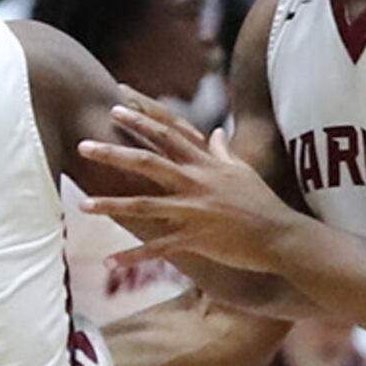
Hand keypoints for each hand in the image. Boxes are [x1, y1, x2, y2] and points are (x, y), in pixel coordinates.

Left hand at [80, 105, 301, 273]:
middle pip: (149, 162)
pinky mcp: (196, 239)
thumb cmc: (263, 203)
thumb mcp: (243, 172)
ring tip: (82, 205)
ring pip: (145, 205)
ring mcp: (195, 211)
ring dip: (111, 205)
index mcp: (205, 164)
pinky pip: (158, 248)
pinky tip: (109, 262)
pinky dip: (133, 256)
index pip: (169, 133)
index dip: (143, 118)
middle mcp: (196, 182)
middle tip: (84, 144)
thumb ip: (223, 152)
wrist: (282, 235)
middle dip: (115, 152)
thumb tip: (217, 132)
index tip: (117, 103)